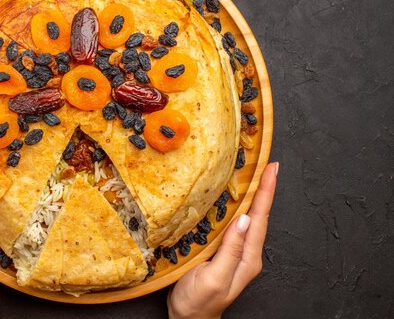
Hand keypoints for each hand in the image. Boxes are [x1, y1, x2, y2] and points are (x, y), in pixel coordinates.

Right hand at [167, 162, 277, 318]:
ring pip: (248, 218)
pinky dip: (238, 207)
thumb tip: (243, 219)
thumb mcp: (213, 278)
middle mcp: (246, 254)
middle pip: (258, 215)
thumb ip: (231, 251)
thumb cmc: (198, 304)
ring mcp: (236, 253)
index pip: (260, 219)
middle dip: (264, 189)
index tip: (271, 170)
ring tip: (256, 175)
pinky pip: (235, 225)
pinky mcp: (224, 252)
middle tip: (268, 165)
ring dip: (253, 196)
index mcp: (248, 259)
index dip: (265, 192)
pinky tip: (234, 200)